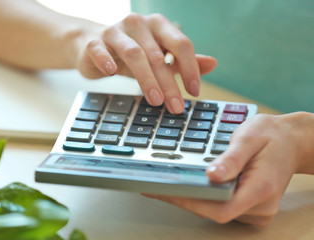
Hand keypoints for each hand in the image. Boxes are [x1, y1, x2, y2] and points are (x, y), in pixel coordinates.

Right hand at [76, 13, 216, 113]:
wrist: (93, 45)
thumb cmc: (131, 52)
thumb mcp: (159, 56)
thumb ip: (183, 61)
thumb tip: (213, 64)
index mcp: (158, 25)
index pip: (180, 44)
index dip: (190, 68)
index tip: (194, 92)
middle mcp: (138, 24)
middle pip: (158, 54)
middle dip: (169, 83)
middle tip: (176, 107)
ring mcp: (115, 32)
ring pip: (134, 54)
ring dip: (146, 78)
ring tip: (155, 100)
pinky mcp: (94, 42)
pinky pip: (100, 50)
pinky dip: (106, 61)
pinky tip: (112, 74)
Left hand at [145, 112, 313, 226]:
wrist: (291, 141)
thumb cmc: (272, 136)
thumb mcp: (250, 137)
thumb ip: (232, 158)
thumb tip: (212, 175)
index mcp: (261, 188)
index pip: (220, 207)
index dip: (190, 202)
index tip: (166, 190)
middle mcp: (260, 206)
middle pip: (215, 211)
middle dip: (185, 198)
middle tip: (156, 183)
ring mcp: (255, 209)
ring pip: (216, 210)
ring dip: (192, 197)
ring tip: (167, 181)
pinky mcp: (249, 206)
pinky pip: (222, 205)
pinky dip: (204, 196)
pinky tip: (189, 182)